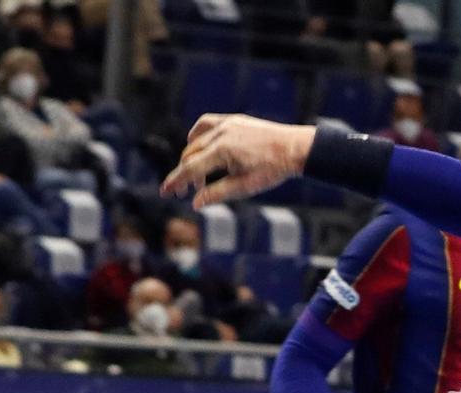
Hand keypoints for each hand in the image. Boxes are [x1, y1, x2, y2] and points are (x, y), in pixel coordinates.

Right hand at [162, 114, 316, 207]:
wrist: (295, 148)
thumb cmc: (272, 170)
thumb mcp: (244, 187)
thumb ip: (217, 194)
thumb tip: (196, 204)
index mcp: (221, 151)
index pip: (190, 169)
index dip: (175, 182)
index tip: (164, 192)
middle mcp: (220, 133)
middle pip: (190, 155)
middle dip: (185, 174)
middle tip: (186, 192)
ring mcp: (226, 123)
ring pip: (196, 139)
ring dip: (191, 156)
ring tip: (197, 175)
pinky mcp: (233, 119)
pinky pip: (206, 124)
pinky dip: (198, 135)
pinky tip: (199, 146)